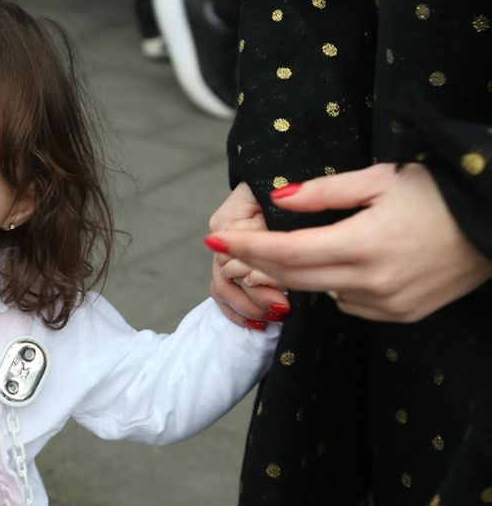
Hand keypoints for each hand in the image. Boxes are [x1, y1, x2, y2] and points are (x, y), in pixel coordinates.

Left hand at [206, 163, 491, 322]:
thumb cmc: (440, 193)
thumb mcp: (381, 178)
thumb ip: (325, 191)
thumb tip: (279, 197)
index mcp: (362, 244)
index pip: (285, 253)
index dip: (245, 248)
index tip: (212, 240)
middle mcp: (372, 282)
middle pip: (293, 279)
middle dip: (257, 264)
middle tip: (232, 249)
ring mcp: (389, 304)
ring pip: (320, 293)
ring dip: (300, 275)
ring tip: (296, 249)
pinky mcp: (403, 315)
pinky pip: (350, 305)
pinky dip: (337, 286)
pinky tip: (345, 264)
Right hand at [207, 182, 289, 327]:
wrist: (281, 182)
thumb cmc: (284, 187)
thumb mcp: (280, 202)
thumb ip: (270, 226)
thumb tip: (264, 259)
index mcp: (228, 220)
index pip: (233, 259)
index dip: (257, 280)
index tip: (284, 296)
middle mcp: (221, 236)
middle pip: (226, 278)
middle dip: (255, 298)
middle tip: (283, 310)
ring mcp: (224, 250)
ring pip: (222, 290)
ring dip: (247, 308)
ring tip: (273, 318)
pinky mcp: (232, 263)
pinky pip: (223, 294)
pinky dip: (238, 312)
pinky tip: (259, 323)